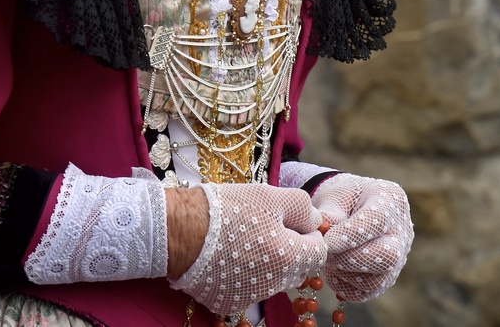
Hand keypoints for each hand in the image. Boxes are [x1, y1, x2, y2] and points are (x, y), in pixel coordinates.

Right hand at [169, 183, 326, 316]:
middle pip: (297, 268)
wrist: (180, 229)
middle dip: (290, 248)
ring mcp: (250, 298)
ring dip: (267, 261)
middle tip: (264, 224)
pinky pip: (248, 288)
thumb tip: (317, 222)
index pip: (319, 252)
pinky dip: (244, 274)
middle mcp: (273, 284)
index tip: (290, 220)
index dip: (309, 233)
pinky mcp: (229, 303)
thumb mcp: (270, 195)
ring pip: (273, 279)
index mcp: (289, 258)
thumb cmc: (227, 208)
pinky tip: (227, 254)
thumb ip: (302, 208)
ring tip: (242, 237)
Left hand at [312, 173, 412, 301]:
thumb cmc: (343, 197)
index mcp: (390, 199)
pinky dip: (345, 287)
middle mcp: (402, 231)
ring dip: (346, 274)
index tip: (328, 241)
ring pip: (377, 280)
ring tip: (327, 259)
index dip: (352, 235)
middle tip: (326, 252)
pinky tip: (332, 271)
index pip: (377, 221)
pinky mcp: (386, 277)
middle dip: (351, 258)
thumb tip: (323, 230)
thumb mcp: (335, 195)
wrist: (350, 206)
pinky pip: (368, 292)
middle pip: (387, 256)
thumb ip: (330, 213)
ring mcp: (398, 257)